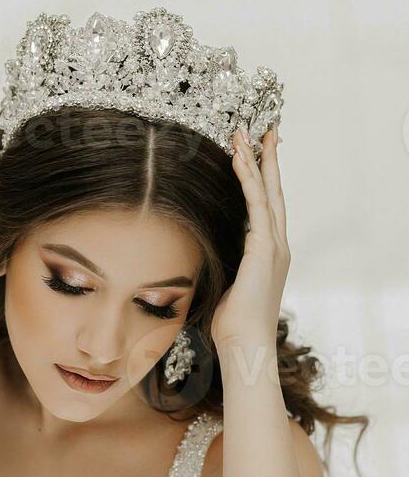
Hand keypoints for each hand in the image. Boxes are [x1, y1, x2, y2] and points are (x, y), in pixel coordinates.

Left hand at [211, 127, 289, 351]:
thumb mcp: (224, 287)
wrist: (245, 345)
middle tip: (263, 131)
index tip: (257, 153)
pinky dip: (249, 180)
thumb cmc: (232, 326)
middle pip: (274, 192)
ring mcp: (274, 247)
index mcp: (268, 254)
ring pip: (267, 193)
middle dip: (268, 160)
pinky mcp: (265, 250)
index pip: (267, 207)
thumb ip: (221, 267)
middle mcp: (277, 246)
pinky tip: (240, 160)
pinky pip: (258, 206)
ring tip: (247, 134)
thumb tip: (200, 257)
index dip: (264, 179)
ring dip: (256, 161)